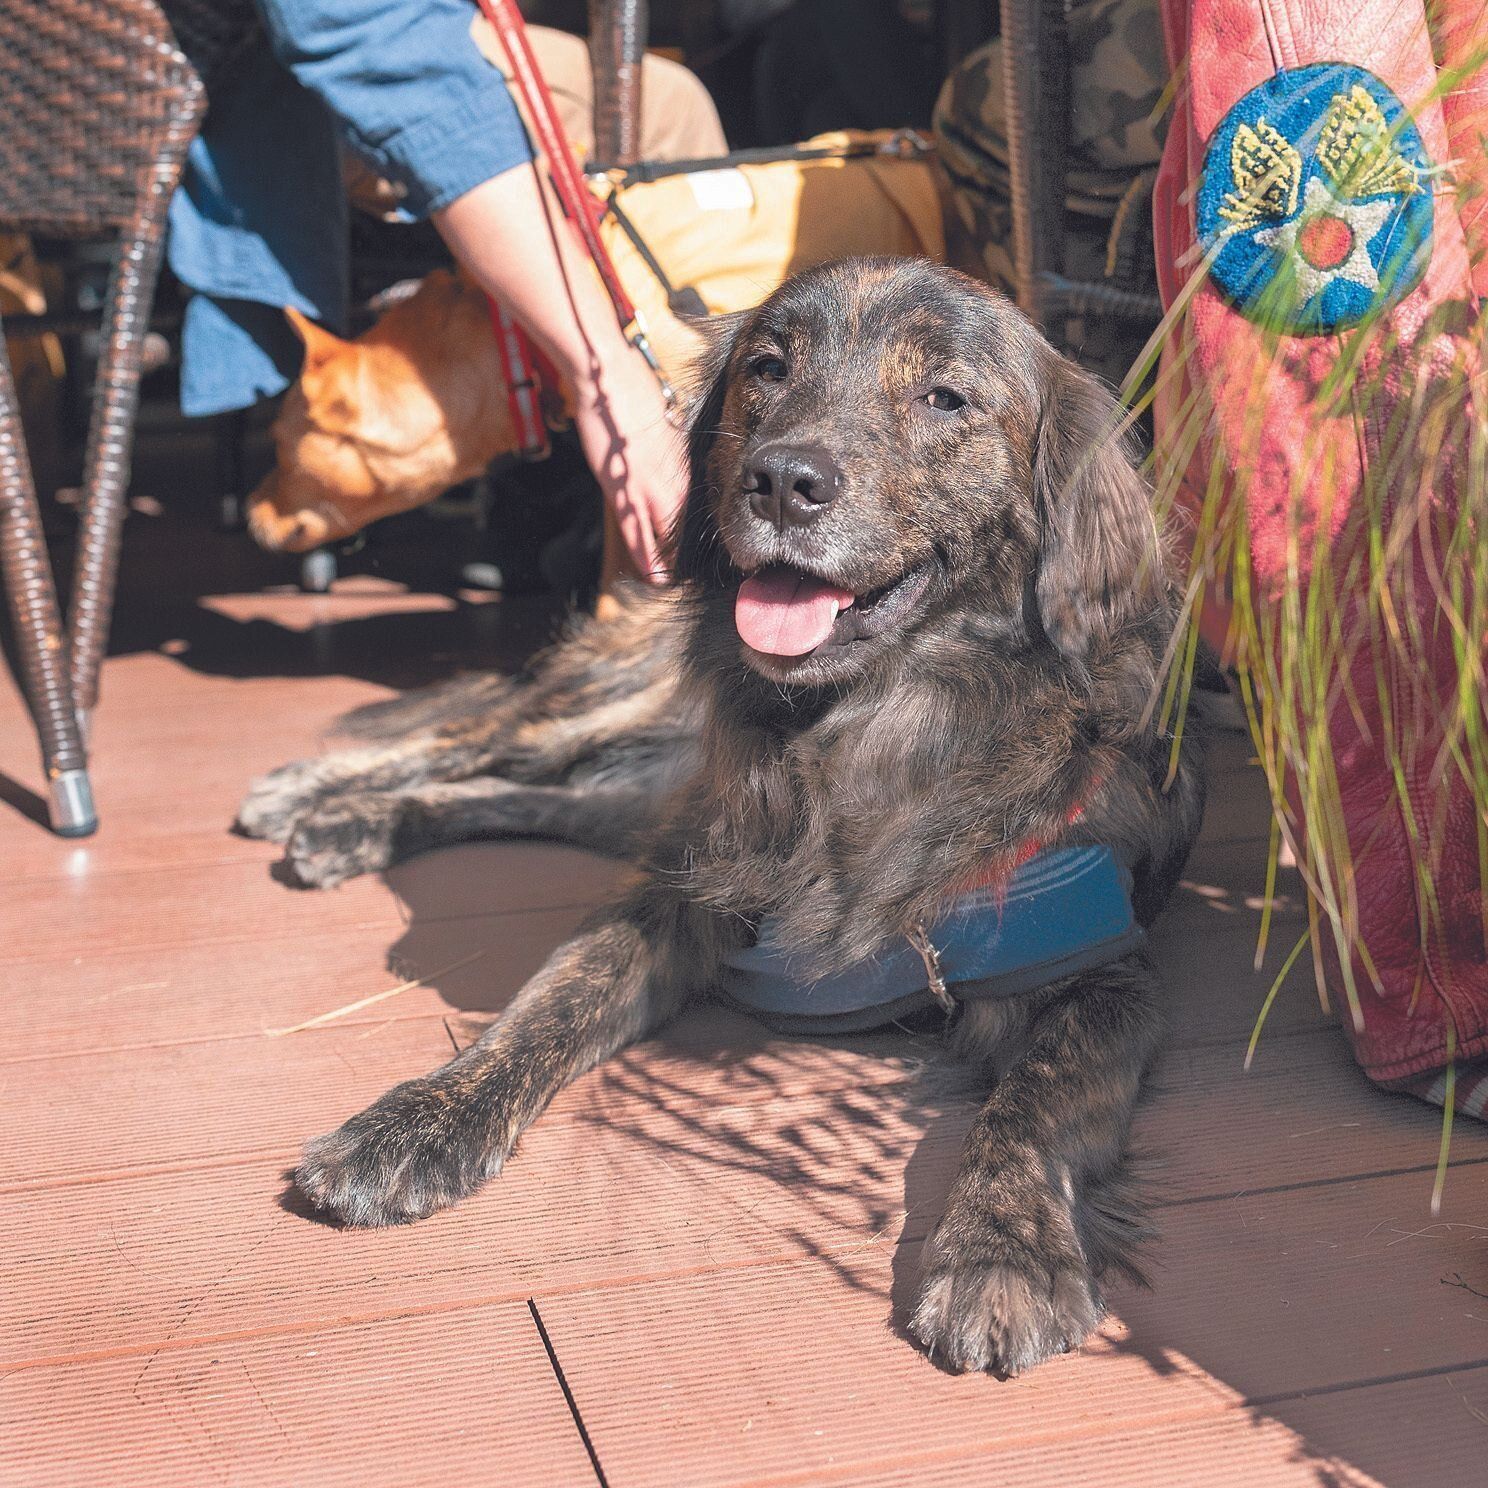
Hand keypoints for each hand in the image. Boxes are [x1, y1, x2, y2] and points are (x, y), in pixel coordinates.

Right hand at [569, 342, 687, 582]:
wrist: (609, 380)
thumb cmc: (638, 395)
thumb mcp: (667, 428)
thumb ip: (674, 457)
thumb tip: (678, 471)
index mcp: (685, 468)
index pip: (698, 514)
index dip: (704, 537)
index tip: (711, 555)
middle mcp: (670, 483)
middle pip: (684, 533)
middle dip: (688, 557)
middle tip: (693, 578)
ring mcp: (644, 490)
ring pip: (662, 540)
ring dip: (666, 564)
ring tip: (670, 584)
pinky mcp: (618, 492)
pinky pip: (635, 533)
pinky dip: (644, 555)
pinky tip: (651, 574)